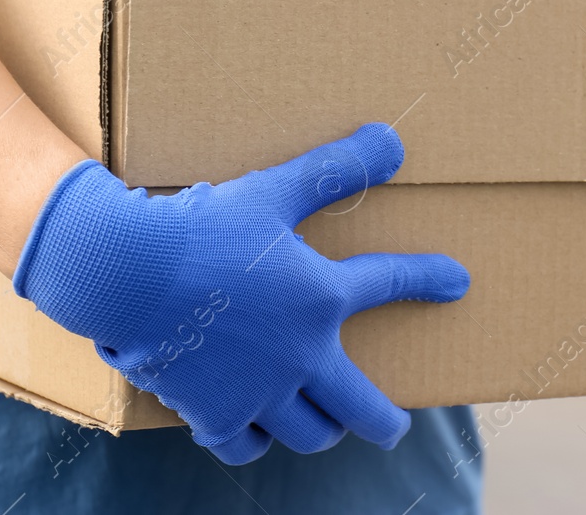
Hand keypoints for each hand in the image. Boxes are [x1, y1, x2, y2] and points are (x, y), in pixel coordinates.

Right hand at [13, 123, 469, 463]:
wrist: (128, 273)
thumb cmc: (203, 228)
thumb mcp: (274, 190)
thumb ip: (335, 169)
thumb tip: (393, 141)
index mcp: (321, 297)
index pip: (392, 281)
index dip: (429, 278)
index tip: (457, 282)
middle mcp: (300, 356)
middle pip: (361, 408)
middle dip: (383, 421)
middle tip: (392, 427)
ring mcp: (258, 392)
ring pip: (308, 433)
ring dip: (323, 429)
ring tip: (328, 425)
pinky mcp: (213, 413)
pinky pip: (244, 445)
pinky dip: (255, 440)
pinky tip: (257, 431)